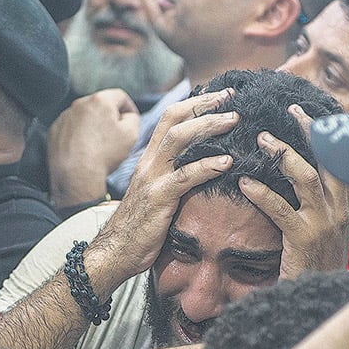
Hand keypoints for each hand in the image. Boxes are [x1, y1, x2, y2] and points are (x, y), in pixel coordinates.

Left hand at [47, 90, 140, 208]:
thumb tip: (127, 115)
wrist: (77, 175)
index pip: (120, 97)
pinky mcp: (55, 130)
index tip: (131, 121)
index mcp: (100, 100)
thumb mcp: (131, 134)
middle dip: (109, 117)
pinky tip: (84, 149)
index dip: (129, 108)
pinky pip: (71, 128)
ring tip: (98, 146)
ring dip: (93, 126)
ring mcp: (64, 117)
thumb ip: (133, 118)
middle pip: (100, 105)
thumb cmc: (105, 154)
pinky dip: (78, 135)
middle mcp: (79, 104)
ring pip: (84, 116)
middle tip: (116, 136)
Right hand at [92, 88, 236, 278]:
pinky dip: (207, 166)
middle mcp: (148, 163)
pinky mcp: (158, 199)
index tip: (220, 97)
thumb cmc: (140, 226)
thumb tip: (203, 166)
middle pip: (175, 120)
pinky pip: (184, 177)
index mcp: (149, 159)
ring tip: (233, 121)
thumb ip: (173, 176)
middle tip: (232, 98)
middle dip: (204, 105)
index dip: (195, 103)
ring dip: (209, 126)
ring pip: (178, 140)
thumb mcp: (157, 193)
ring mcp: (152, 179)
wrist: (115, 251)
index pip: (170, 119)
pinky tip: (227, 162)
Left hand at [239, 104, 348, 276]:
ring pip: (306, 177)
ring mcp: (324, 224)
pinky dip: (262, 192)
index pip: (342, 161)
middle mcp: (340, 211)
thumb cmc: (315, 266)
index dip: (330, 135)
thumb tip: (303, 177)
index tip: (311, 113)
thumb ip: (319, 205)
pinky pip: (281, 209)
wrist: (317, 302)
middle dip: (310, 132)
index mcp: (346, 206)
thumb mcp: (326, 232)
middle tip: (290, 111)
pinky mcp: (304, 239)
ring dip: (282, 154)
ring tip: (261, 139)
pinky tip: (245, 182)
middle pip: (328, 159)